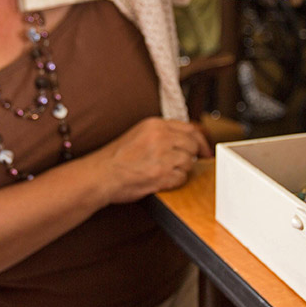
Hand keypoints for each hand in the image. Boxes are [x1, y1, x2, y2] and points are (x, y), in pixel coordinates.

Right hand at [89, 117, 210, 204]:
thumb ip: (162, 133)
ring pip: (189, 163)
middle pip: (193, 145)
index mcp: (155, 125)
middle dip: (191, 156)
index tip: (204, 150)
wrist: (101, 174)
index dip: (200, 141)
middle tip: (182, 163)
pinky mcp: (161, 175)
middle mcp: (161, 137)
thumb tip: (186, 139)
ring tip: (165, 171)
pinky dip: (175, 181)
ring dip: (181, 170)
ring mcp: (162, 156)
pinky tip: (162, 179)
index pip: (190, 129)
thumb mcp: (139, 134)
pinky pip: (181, 178)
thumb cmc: (117, 157)